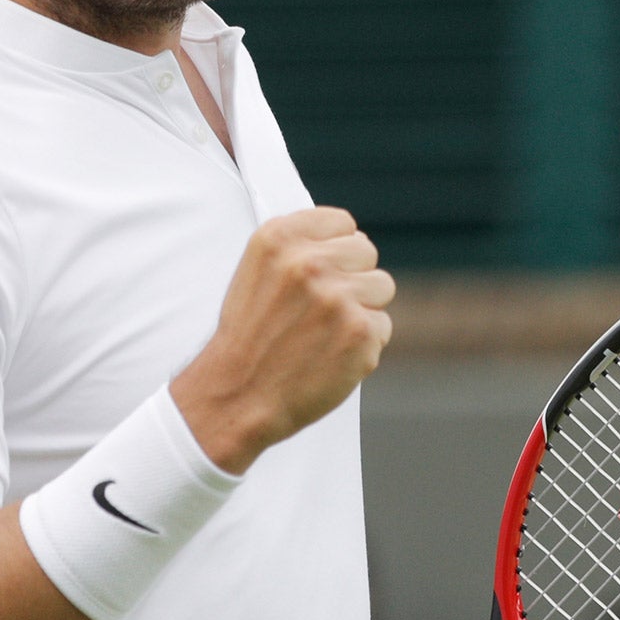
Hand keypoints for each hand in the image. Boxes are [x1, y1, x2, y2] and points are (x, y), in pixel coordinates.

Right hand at [172, 207, 393, 473]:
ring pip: (382, 286)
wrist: (237, 396)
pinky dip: (363, 345)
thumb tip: (356, 240)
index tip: (319, 275)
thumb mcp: (258, 272)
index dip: (335, 251)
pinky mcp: (360, 332)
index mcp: (279, 238)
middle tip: (321, 311)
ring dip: (362, 309)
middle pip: (366, 251)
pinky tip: (330, 356)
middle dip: (351, 278)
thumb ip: (301, 247)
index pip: (342, 222)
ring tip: (325, 333)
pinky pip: (383, 326)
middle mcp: (308, 262)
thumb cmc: (249, 337)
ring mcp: (337, 297)